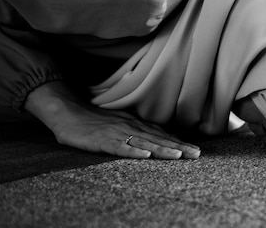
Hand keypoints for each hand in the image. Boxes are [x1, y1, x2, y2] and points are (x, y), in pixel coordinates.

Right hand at [25, 81, 200, 159]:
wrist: (68, 110)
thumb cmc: (95, 119)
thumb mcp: (120, 122)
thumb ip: (138, 130)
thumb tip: (157, 138)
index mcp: (136, 123)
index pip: (162, 134)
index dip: (179, 142)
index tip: (196, 150)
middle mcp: (130, 127)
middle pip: (158, 138)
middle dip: (179, 147)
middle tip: (196, 154)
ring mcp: (117, 133)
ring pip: (144, 142)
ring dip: (162, 149)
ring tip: (178, 156)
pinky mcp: (102, 140)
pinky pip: (119, 147)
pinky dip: (133, 151)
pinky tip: (144, 155)